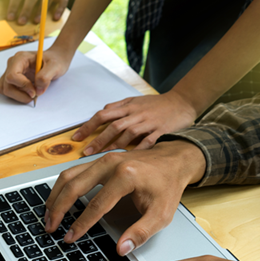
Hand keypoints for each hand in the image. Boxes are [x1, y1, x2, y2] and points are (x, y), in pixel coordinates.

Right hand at [0, 45, 71, 102]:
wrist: (55, 60)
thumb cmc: (54, 60)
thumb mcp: (55, 66)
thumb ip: (46, 77)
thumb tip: (37, 90)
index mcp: (20, 58)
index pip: (12, 75)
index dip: (23, 86)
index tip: (35, 91)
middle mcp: (12, 64)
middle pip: (7, 84)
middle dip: (20, 94)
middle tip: (35, 95)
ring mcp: (10, 72)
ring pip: (5, 89)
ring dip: (18, 96)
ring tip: (31, 94)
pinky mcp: (11, 79)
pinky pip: (7, 90)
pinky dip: (16, 95)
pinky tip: (27, 92)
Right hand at [43, 141, 205, 254]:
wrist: (173, 160)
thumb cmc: (167, 186)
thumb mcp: (162, 214)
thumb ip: (141, 233)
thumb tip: (121, 249)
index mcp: (125, 176)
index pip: (96, 205)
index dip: (81, 224)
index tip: (70, 237)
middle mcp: (110, 163)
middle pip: (74, 186)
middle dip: (58, 209)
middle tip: (50, 227)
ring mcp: (102, 159)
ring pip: (68, 176)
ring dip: (55, 196)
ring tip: (48, 215)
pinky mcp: (98, 159)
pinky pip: (73, 171)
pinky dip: (61, 187)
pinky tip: (58, 200)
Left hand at [72, 91, 198, 154]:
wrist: (183, 101)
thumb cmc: (157, 104)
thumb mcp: (135, 101)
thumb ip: (118, 108)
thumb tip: (101, 115)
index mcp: (127, 106)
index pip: (102, 115)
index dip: (88, 126)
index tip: (76, 138)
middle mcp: (135, 113)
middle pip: (113, 126)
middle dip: (98, 140)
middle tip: (85, 152)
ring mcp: (148, 122)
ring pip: (128, 134)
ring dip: (114, 146)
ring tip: (103, 158)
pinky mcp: (161, 130)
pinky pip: (148, 141)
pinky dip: (138, 150)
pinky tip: (130, 160)